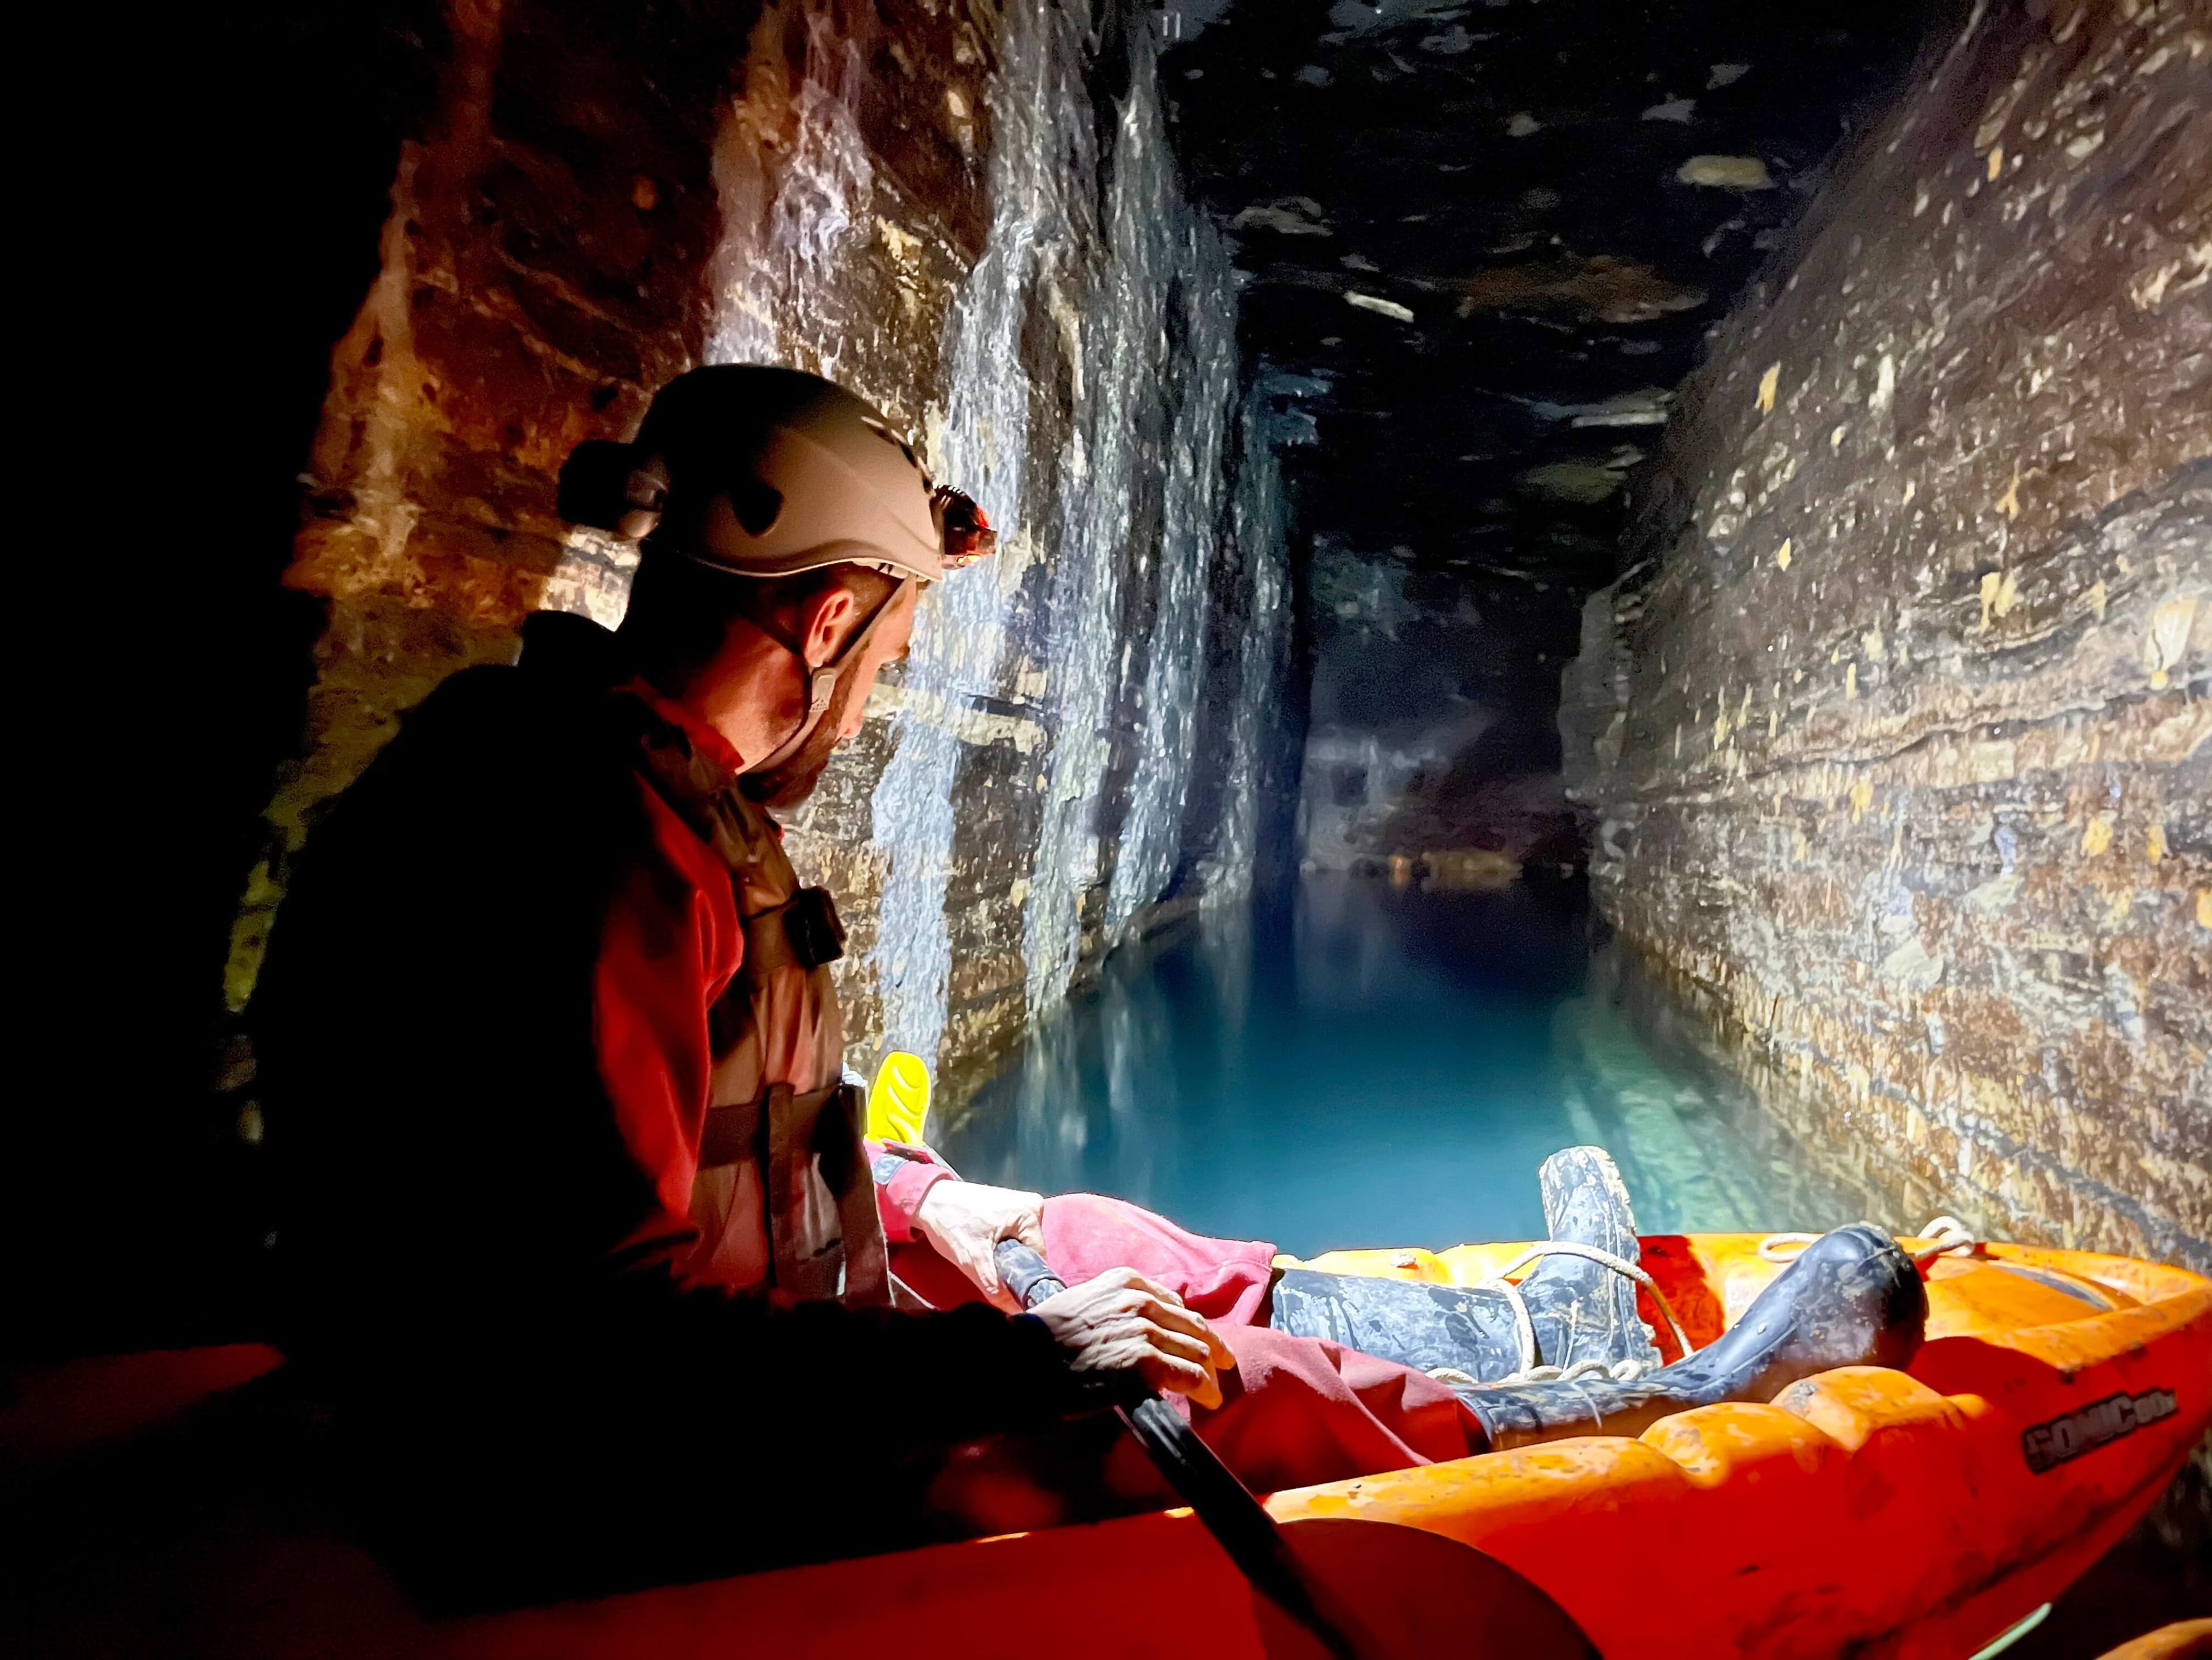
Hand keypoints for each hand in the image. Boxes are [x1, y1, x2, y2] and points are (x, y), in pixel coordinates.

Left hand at [913, 1180, 1045, 1312]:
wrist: (928, 1201)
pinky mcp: (1011, 1205)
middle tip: (988, 1265)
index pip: (1038, 1259)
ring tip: (983, 1253)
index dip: (1021, 1276)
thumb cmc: (950, 1225)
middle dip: (1011, 1264)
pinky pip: (1014, 1234)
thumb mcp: (972, 1260)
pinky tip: (984, 1243)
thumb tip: (1016, 1311)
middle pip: (1031, 1251)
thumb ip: (995, 1288)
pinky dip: (1001, 1243)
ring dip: (1005, 1254)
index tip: (1003, 1282)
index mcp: (1031, 1212)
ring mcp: (1022, 1202)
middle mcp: (1033, 1204)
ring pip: (1022, 1244)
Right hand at [1030, 1268, 1234, 1410]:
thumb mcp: (1084, 1303)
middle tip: (1223, 1364)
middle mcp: (1140, 1299)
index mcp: (1126, 1281)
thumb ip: (1115, 1308)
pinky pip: (1188, 1376)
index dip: (1192, 1325)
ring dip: (1208, 1373)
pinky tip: (1206, 1401)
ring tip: (1212, 1390)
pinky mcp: (1144, 1362)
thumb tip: (1137, 1330)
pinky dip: (1203, 1389)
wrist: (1023, 1359)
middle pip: (1193, 1325)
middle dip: (1212, 1347)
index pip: (1174, 1303)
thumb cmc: (1045, 1337)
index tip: (1201, 1339)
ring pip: (1195, 1351)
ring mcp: (1144, 1330)